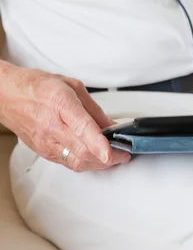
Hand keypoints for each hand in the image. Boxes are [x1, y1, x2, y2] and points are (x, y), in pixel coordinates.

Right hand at [0, 63, 130, 171]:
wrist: (8, 95)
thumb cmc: (37, 86)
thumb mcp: (72, 86)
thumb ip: (94, 109)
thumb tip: (111, 125)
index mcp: (61, 104)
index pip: (82, 127)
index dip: (98, 143)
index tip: (111, 152)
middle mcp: (52, 126)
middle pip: (82, 150)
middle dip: (108, 157)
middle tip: (124, 153)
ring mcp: (46, 142)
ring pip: (76, 162)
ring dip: (98, 163)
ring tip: (113, 157)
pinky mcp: (43, 152)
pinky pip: (67, 163)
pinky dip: (85, 162)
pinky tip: (94, 157)